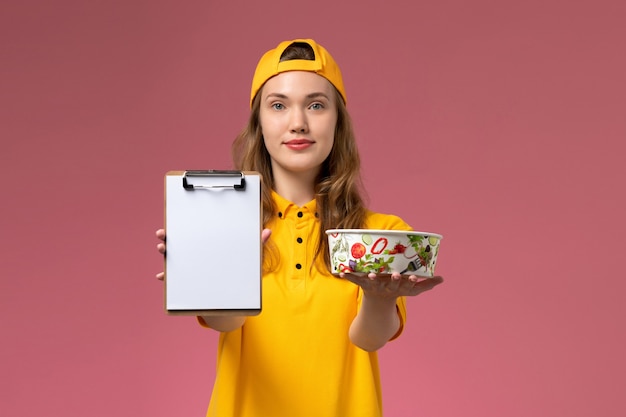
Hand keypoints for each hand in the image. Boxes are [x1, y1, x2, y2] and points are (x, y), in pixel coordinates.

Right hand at [154, 228, 271, 279]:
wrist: (233, 295)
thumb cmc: (238, 271)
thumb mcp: (248, 258)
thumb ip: (256, 245)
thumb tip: (267, 232)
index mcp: (207, 246)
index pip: (192, 231)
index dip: (182, 224)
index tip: (175, 219)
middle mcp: (195, 255)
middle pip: (178, 243)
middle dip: (167, 237)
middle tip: (163, 234)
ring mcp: (189, 269)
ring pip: (172, 259)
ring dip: (164, 254)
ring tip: (163, 250)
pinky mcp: (187, 284)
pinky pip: (173, 281)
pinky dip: (166, 278)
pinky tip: (161, 277)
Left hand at [339, 271, 443, 298]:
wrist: (378, 302)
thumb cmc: (398, 290)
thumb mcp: (413, 290)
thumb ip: (427, 284)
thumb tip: (442, 279)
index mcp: (400, 287)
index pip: (407, 284)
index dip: (411, 281)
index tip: (414, 278)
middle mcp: (387, 287)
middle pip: (391, 284)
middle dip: (394, 279)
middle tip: (396, 275)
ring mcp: (375, 286)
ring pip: (373, 282)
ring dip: (371, 279)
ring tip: (371, 275)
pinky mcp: (363, 283)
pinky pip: (354, 279)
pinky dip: (348, 276)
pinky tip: (341, 272)